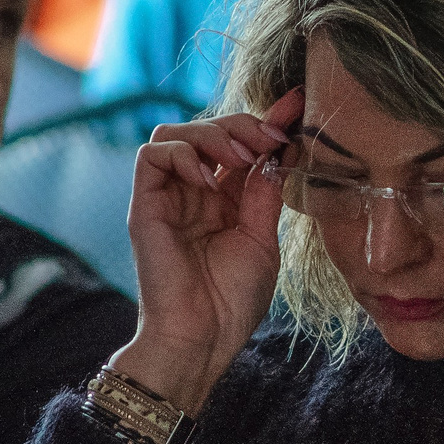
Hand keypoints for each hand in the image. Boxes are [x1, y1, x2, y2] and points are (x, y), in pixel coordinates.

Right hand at [112, 87, 301, 413]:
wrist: (203, 339)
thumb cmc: (232, 300)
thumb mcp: (262, 238)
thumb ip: (264, 193)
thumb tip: (277, 150)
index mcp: (225, 199)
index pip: (241, 145)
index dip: (266, 121)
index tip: (298, 104)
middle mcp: (193, 192)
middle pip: (208, 129)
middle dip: (243, 123)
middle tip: (272, 138)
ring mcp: (167, 197)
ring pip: (176, 133)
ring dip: (213, 134)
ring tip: (243, 158)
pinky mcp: (145, 206)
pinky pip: (152, 156)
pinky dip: (184, 156)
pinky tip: (211, 183)